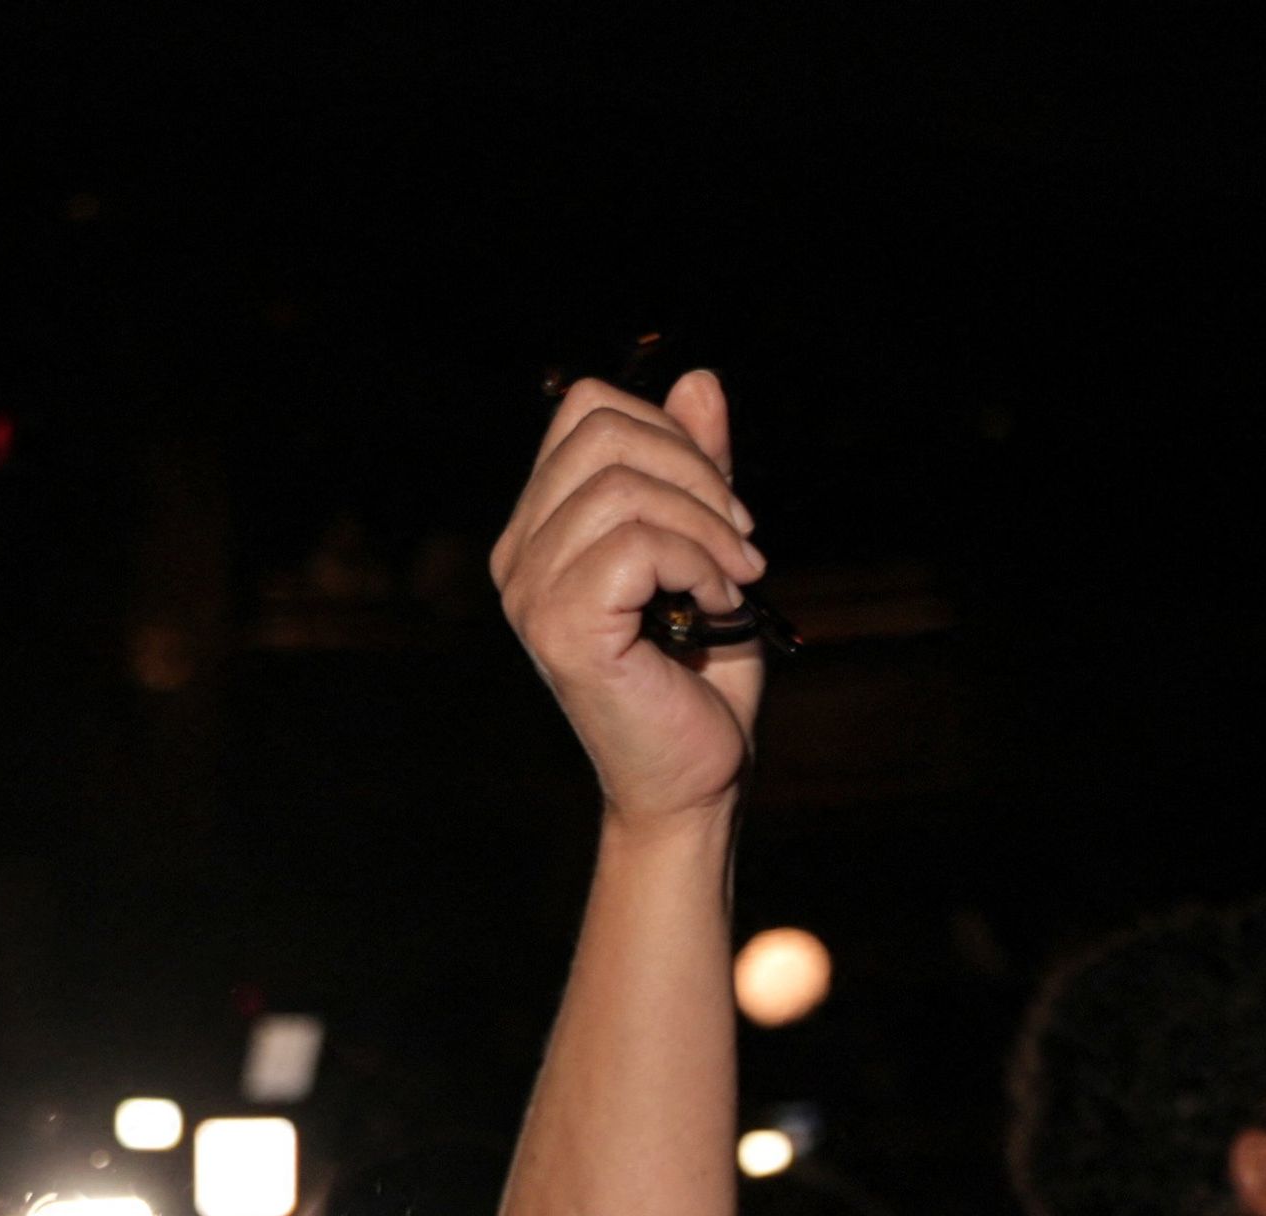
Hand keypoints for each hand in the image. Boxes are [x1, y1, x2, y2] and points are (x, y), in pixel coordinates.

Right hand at [493, 369, 770, 828]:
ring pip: (621, 484)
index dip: (672, 435)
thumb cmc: (700, 682)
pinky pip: (634, 542)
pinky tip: (722, 599)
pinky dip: (698, 559)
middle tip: (745, 540)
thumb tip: (699, 379)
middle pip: (601, 427)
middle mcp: (520, 553)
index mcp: (543, 527)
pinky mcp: (561, 625)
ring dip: (707, 524)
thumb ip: (698, 471)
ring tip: (741, 577)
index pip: (589, 410)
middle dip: (695, 470)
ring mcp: (531, 590)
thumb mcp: (710, 553)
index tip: (729, 508)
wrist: (695, 786)